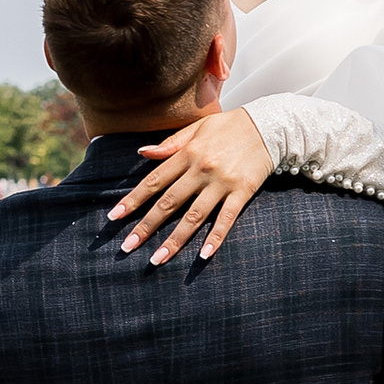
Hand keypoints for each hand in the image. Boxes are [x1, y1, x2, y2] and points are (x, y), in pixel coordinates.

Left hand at [106, 109, 272, 263]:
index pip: (154, 181)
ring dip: (175, 240)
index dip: (133, 200)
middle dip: (146, 227)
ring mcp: (222, 183)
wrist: (269, 124)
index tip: (114, 217)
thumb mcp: (197, 128)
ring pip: (193, 216)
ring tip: (158, 259)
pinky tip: (203, 255)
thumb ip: (170, 144)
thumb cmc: (229, 126)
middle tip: (127, 247)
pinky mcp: (242, 192)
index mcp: (187, 153)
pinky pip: (226, 218)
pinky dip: (215, 237)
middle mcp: (201, 170)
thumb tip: (143, 152)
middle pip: (168, 203)